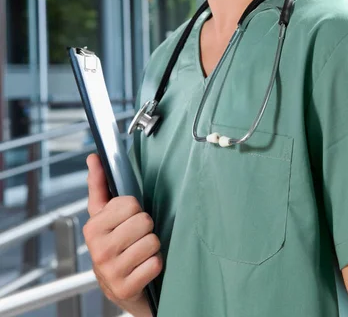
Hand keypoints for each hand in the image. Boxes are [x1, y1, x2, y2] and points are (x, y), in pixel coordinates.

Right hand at [83, 154, 162, 312]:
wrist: (118, 287)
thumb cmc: (112, 245)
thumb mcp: (103, 216)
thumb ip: (99, 184)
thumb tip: (93, 157)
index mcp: (93, 228)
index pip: (130, 203)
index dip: (134, 210)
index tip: (126, 219)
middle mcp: (99, 250)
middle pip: (144, 221)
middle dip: (145, 228)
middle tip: (135, 237)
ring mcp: (111, 271)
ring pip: (152, 242)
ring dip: (151, 247)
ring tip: (139, 253)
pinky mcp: (126, 288)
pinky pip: (155, 263)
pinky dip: (155, 265)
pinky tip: (143, 268)